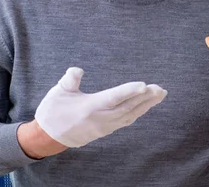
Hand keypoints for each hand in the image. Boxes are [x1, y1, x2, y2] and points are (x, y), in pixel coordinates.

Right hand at [34, 67, 166, 147]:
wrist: (48, 137)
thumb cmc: (53, 111)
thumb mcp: (57, 92)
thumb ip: (69, 80)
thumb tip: (77, 70)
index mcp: (89, 107)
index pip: (113, 98)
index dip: (129, 91)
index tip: (144, 85)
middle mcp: (100, 118)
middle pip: (127, 107)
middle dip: (145, 98)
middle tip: (160, 88)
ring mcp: (104, 126)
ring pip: (130, 115)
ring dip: (146, 105)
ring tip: (160, 94)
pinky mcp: (106, 130)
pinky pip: (126, 121)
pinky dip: (138, 112)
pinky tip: (147, 105)